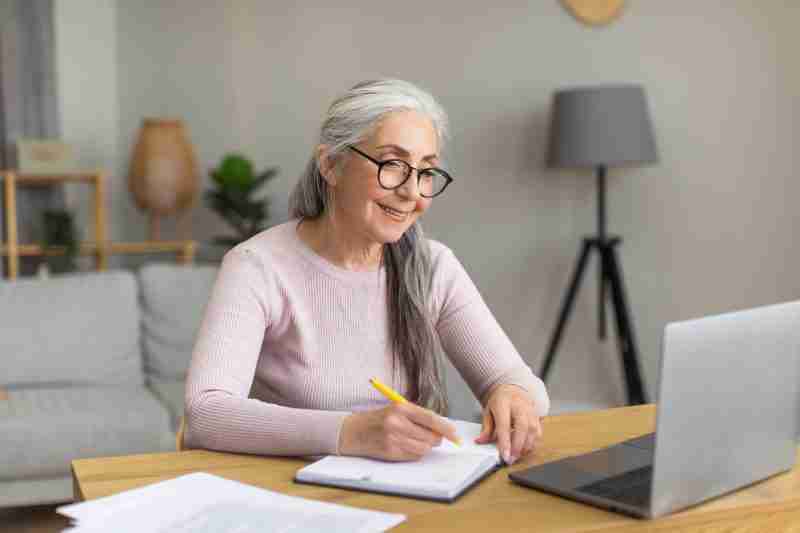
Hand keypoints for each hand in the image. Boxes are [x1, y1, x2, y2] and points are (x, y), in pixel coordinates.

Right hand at [338, 402, 458, 460]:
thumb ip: (417, 417)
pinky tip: (405, 446)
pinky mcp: (390, 452)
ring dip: (425, 447)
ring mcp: (393, 438)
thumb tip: (442, 428)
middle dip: (436, 439)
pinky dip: (415, 453)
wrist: (353, 431)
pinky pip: (414, 456)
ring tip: (414, 440)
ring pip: (424, 448)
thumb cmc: (378, 419)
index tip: (455, 435)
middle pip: (430, 436)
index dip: (446, 428)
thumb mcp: (396, 410)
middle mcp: (397, 422)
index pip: (430, 418)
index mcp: (400, 407)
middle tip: (433, 438)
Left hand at [475, 384, 542, 464]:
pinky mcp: (537, 417)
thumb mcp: (488, 412)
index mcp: (503, 403)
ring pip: (533, 431)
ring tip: (516, 456)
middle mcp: (519, 406)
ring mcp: (530, 410)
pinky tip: (524, 449)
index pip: (504, 424)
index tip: (504, 455)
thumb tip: (481, 441)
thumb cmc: (499, 402)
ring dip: (526, 447)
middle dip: (518, 446)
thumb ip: (486, 428)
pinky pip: (538, 432)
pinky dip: (532, 443)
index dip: (505, 441)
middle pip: (523, 427)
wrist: (512, 390)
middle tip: (511, 459)